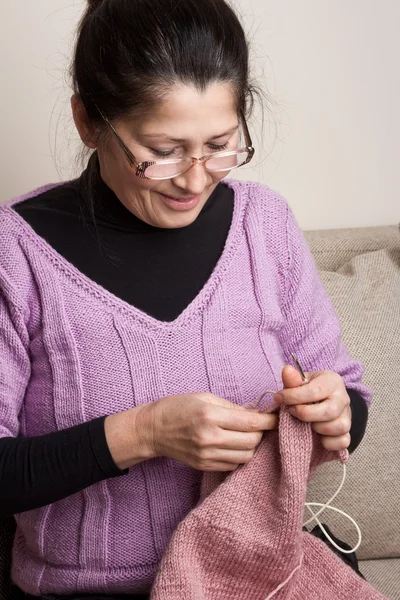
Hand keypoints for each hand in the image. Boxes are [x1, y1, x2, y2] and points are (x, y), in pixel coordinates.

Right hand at [137, 393, 277, 471]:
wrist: (153, 429)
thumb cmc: (178, 407)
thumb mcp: (205, 398)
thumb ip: (232, 407)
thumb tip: (256, 412)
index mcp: (210, 416)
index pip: (251, 422)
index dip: (269, 420)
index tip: (277, 416)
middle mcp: (210, 438)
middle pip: (252, 441)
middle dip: (261, 433)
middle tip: (260, 424)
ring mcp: (207, 455)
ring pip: (245, 456)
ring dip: (251, 445)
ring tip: (247, 435)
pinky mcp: (204, 466)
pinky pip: (233, 464)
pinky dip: (239, 455)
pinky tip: (234, 445)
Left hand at [274, 366, 351, 450]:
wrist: (326, 399)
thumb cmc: (310, 390)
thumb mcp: (302, 381)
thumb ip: (293, 379)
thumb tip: (286, 370)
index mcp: (333, 382)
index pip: (315, 391)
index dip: (293, 396)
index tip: (278, 398)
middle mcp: (343, 398)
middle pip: (329, 411)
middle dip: (306, 414)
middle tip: (292, 412)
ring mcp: (347, 416)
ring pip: (339, 427)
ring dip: (318, 428)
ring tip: (307, 423)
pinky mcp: (347, 432)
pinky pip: (342, 442)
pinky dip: (328, 442)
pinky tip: (317, 437)